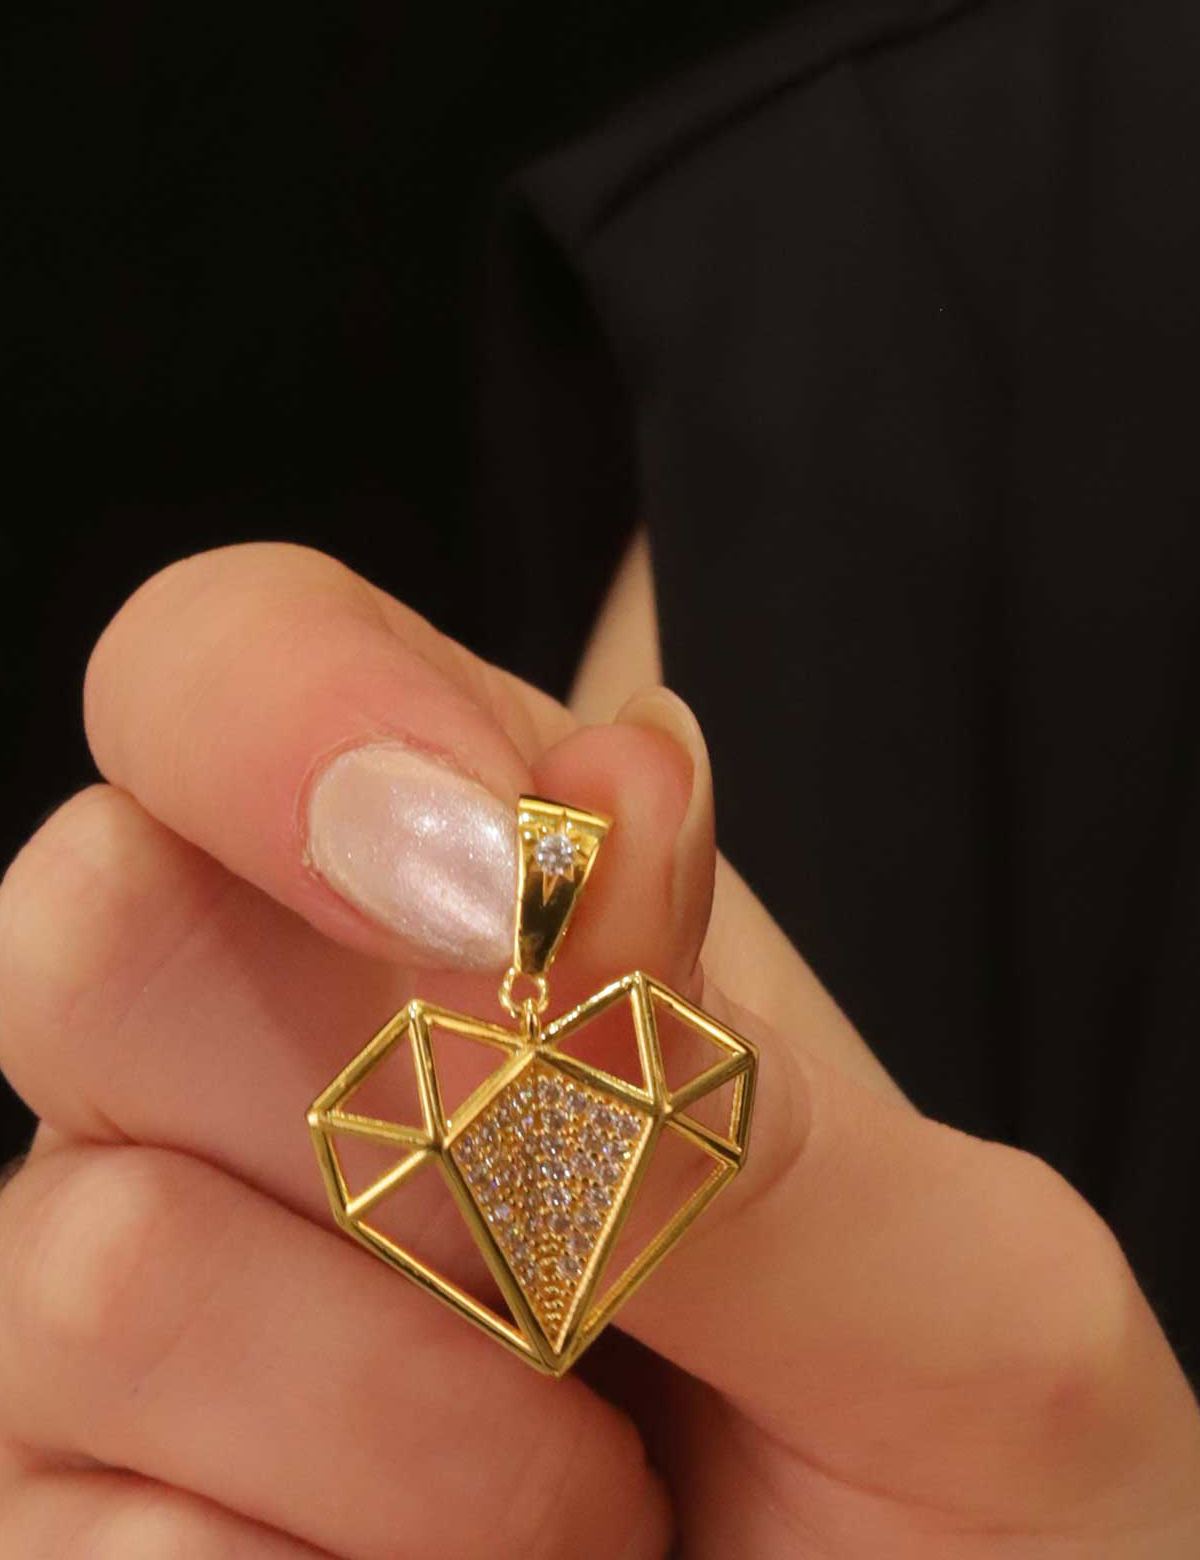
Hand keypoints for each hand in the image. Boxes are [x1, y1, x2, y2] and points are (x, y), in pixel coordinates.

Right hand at [0, 544, 1196, 1557]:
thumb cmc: (963, 1503)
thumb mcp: (959, 1301)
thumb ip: (764, 1096)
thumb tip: (602, 808)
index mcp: (479, 911)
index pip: (238, 662)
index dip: (299, 719)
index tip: (505, 900)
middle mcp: (258, 1062)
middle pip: (89, 922)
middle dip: (388, 1135)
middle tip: (593, 1278)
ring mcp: (146, 1280)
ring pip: (86, 1265)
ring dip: (414, 1427)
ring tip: (590, 1495)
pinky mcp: (74, 1510)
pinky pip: (78, 1536)